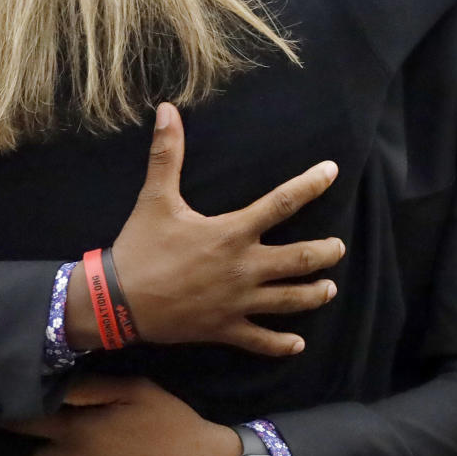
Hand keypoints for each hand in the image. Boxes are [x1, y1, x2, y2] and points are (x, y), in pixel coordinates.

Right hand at [65, 102, 343, 356]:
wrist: (118, 300)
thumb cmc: (140, 247)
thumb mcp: (155, 198)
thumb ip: (166, 154)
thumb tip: (167, 110)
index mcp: (232, 233)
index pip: (282, 203)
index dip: (311, 185)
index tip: (332, 172)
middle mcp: (243, 268)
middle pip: (300, 259)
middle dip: (324, 253)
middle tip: (338, 248)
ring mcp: (237, 302)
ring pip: (289, 300)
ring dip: (313, 295)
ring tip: (329, 289)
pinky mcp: (225, 329)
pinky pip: (260, 341)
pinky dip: (280, 344)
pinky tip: (297, 345)